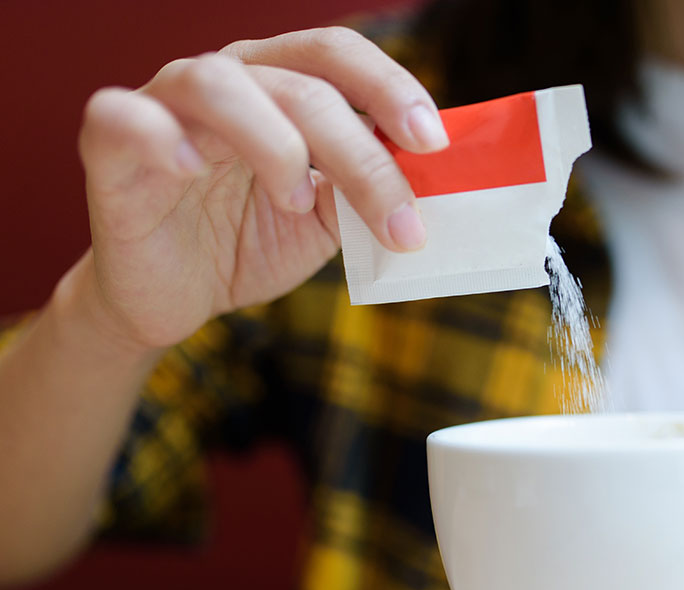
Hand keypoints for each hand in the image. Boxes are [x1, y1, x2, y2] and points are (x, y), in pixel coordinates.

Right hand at [73, 27, 446, 350]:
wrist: (175, 296)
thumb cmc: (248, 241)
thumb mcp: (325, 222)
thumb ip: (362, 193)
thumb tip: (426, 183)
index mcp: (279, 86)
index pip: (336, 56)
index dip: (389, 88)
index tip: (433, 142)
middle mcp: (225, 81)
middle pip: (299, 84)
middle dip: (361, 155)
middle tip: (398, 219)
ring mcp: (164, 107)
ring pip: (218, 85)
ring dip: (275, 145)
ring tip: (296, 203)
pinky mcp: (109, 146)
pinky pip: (122, 117)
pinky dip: (158, 136)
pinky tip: (189, 169)